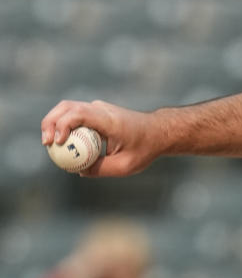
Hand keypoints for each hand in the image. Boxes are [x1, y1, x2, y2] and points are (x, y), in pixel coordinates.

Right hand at [40, 100, 162, 176]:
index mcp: (109, 120)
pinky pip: (74, 115)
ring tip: (49, 143)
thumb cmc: (145, 148)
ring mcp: (98, 107)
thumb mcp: (125, 166)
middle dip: (50, 123)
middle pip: (66, 107)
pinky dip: (63, 125)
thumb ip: (100, 169)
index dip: (63, 125)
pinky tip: (61, 142)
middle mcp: (101, 109)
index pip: (78, 113)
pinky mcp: (96, 111)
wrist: (158, 132)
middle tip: (46, 144)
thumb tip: (78, 170)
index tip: (58, 142)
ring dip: (53, 123)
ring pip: (67, 108)